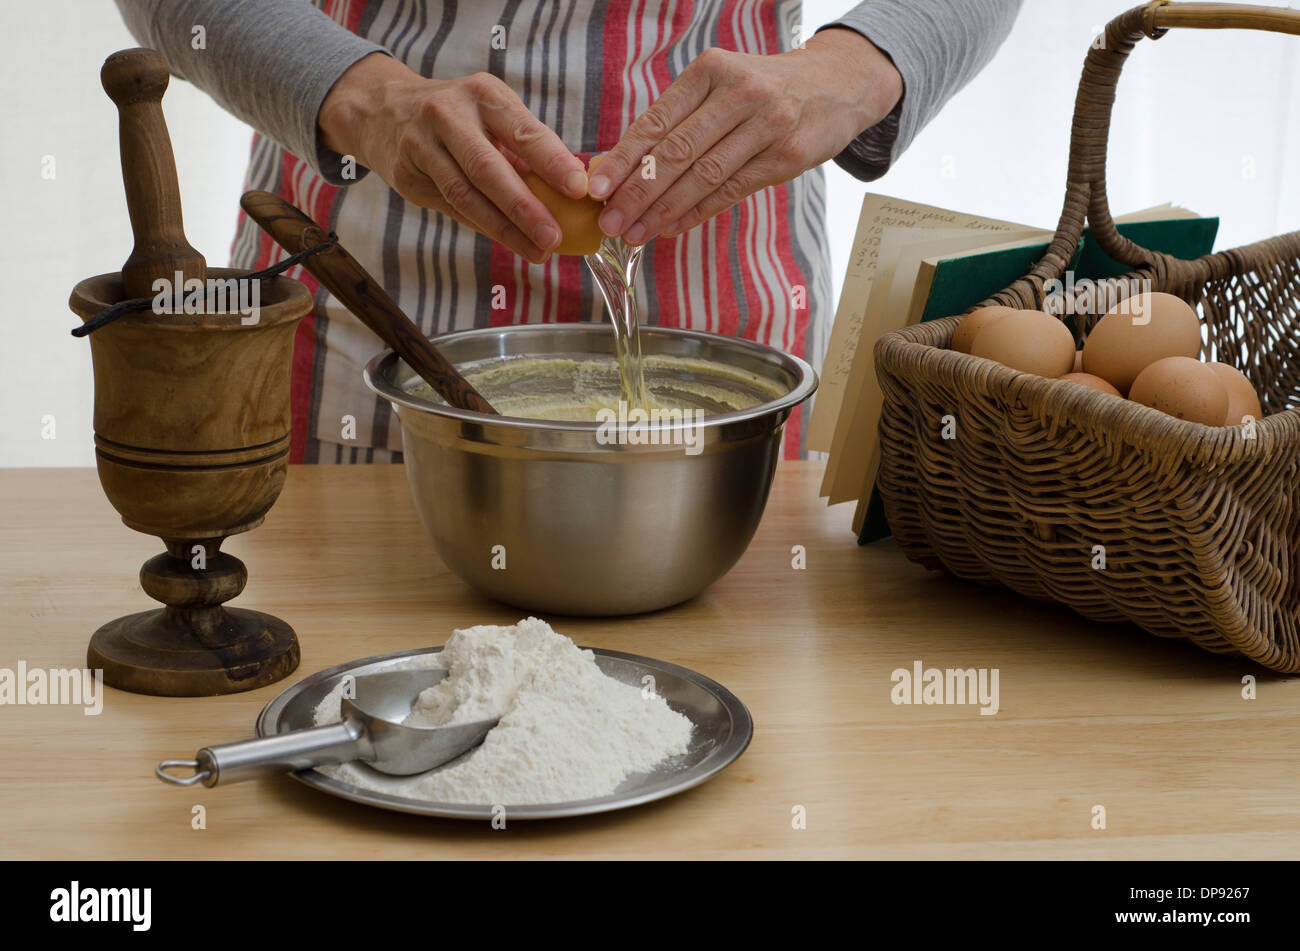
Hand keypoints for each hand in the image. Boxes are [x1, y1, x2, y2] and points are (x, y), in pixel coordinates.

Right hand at [318, 52, 587, 262]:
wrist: (383, 109)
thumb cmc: (460, 117)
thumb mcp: (491, 113)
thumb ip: (525, 148)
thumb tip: (571, 192)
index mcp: (482, 94)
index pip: (521, 130)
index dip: (551, 161)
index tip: (579, 188)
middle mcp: (447, 114)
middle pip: (488, 169)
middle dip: (524, 208)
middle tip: (554, 238)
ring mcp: (420, 145)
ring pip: (465, 196)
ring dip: (504, 229)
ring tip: (537, 251)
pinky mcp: (405, 176)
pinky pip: (451, 208)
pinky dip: (482, 226)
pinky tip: (508, 240)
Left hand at [588, 28, 902, 244]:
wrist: (836, 84)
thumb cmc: (765, 88)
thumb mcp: (722, 85)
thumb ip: (680, 119)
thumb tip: (623, 165)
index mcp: (711, 70)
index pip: (658, 120)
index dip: (624, 158)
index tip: (596, 187)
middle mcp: (740, 93)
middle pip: (678, 152)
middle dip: (638, 192)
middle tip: (610, 221)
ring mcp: (767, 125)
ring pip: (704, 175)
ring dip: (664, 210)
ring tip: (635, 232)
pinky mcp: (787, 156)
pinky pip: (733, 190)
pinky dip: (698, 212)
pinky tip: (672, 227)